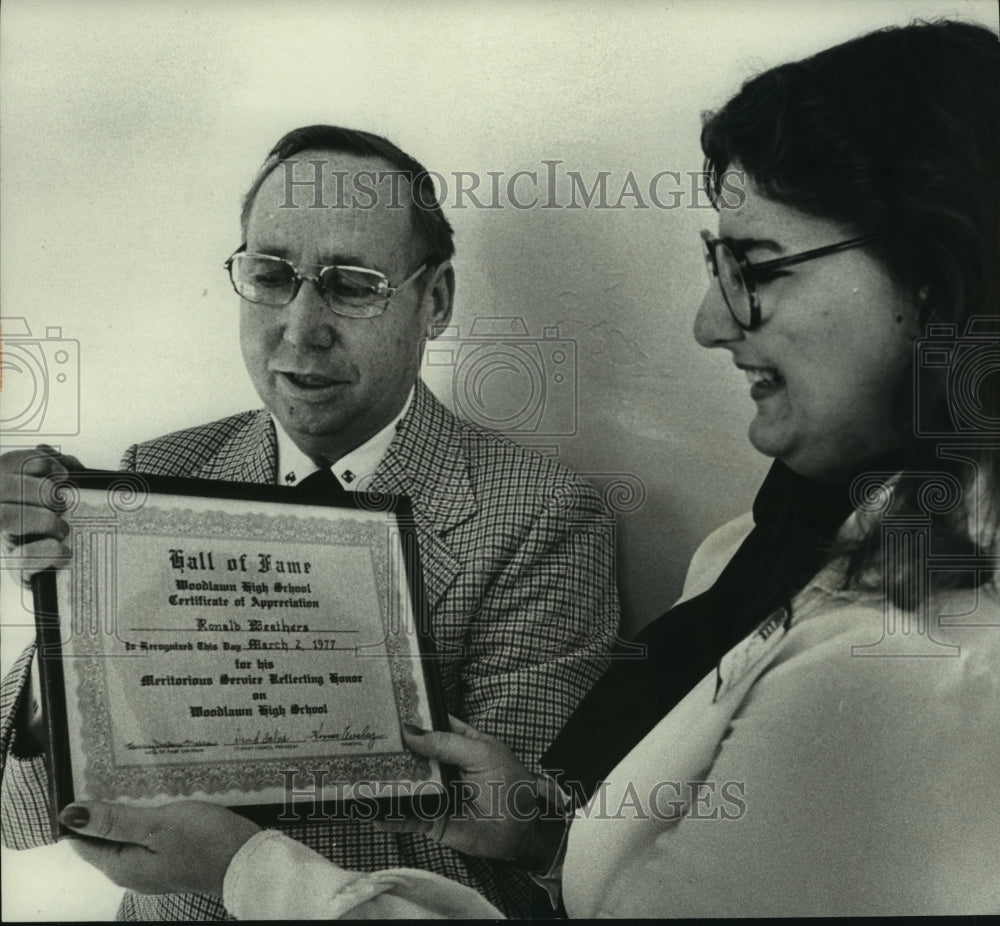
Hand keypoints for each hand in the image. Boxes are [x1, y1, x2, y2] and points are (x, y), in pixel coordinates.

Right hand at [0, 445, 81, 583]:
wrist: (73, 569)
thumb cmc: (64, 525)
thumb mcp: (66, 493)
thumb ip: (64, 472)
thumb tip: (66, 461)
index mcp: (8, 492)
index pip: (6, 464)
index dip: (35, 462)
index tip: (63, 473)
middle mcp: (0, 513)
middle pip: (3, 488)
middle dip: (40, 491)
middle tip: (62, 503)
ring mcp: (4, 541)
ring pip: (4, 518)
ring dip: (42, 519)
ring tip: (63, 528)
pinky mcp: (17, 570)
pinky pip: (22, 557)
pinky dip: (48, 551)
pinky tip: (64, 550)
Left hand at [59, 800, 260, 896]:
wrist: (247, 860)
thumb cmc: (205, 842)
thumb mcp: (157, 825)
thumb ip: (114, 820)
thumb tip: (71, 814)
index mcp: (121, 866)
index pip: (83, 841)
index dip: (80, 813)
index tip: (86, 782)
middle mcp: (132, 871)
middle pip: (105, 837)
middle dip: (105, 809)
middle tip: (111, 774)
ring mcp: (153, 866)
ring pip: (128, 835)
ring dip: (129, 810)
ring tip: (136, 781)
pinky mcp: (171, 858)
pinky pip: (148, 836)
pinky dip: (148, 817)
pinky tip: (160, 799)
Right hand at [374, 715, 542, 863]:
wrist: (523, 828)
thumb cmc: (508, 781)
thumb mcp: (480, 752)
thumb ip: (444, 743)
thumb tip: (409, 732)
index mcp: (457, 741)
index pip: (429, 725)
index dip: (410, 718)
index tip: (383, 709)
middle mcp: (442, 765)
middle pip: (410, 755)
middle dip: (389, 749)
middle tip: (360, 741)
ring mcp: (434, 792)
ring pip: (404, 784)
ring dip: (384, 781)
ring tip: (356, 774)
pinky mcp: (431, 819)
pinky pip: (406, 816)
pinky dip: (389, 815)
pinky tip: (370, 811)